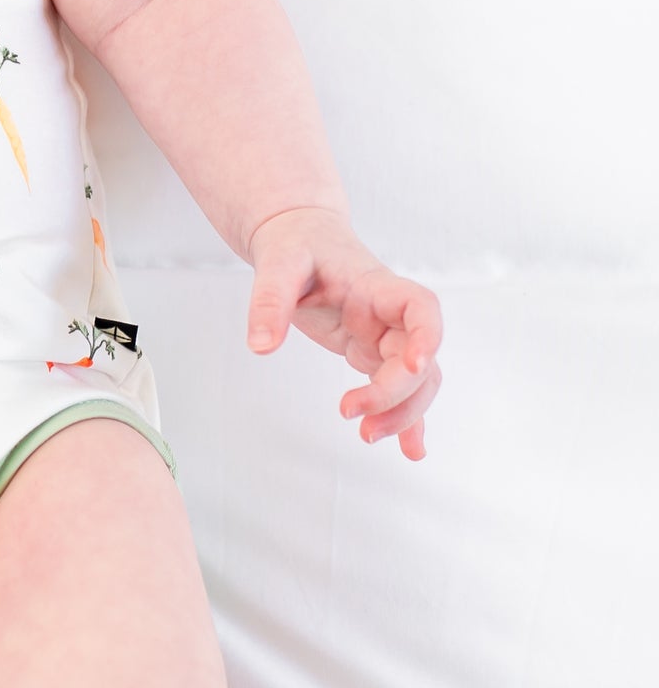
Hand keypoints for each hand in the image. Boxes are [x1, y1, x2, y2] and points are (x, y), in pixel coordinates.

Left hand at [244, 205, 443, 459]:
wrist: (300, 236)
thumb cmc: (295, 244)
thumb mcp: (276, 263)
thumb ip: (269, 301)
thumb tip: (260, 347)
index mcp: (377, 285)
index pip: (421, 307)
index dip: (426, 337)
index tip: (412, 365)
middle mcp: (390, 314)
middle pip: (418, 358)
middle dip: (396, 394)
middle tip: (354, 417)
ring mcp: (385, 335)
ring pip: (414, 381)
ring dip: (401, 413)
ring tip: (367, 436)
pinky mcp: (370, 351)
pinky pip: (396, 388)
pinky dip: (405, 418)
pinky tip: (410, 450)